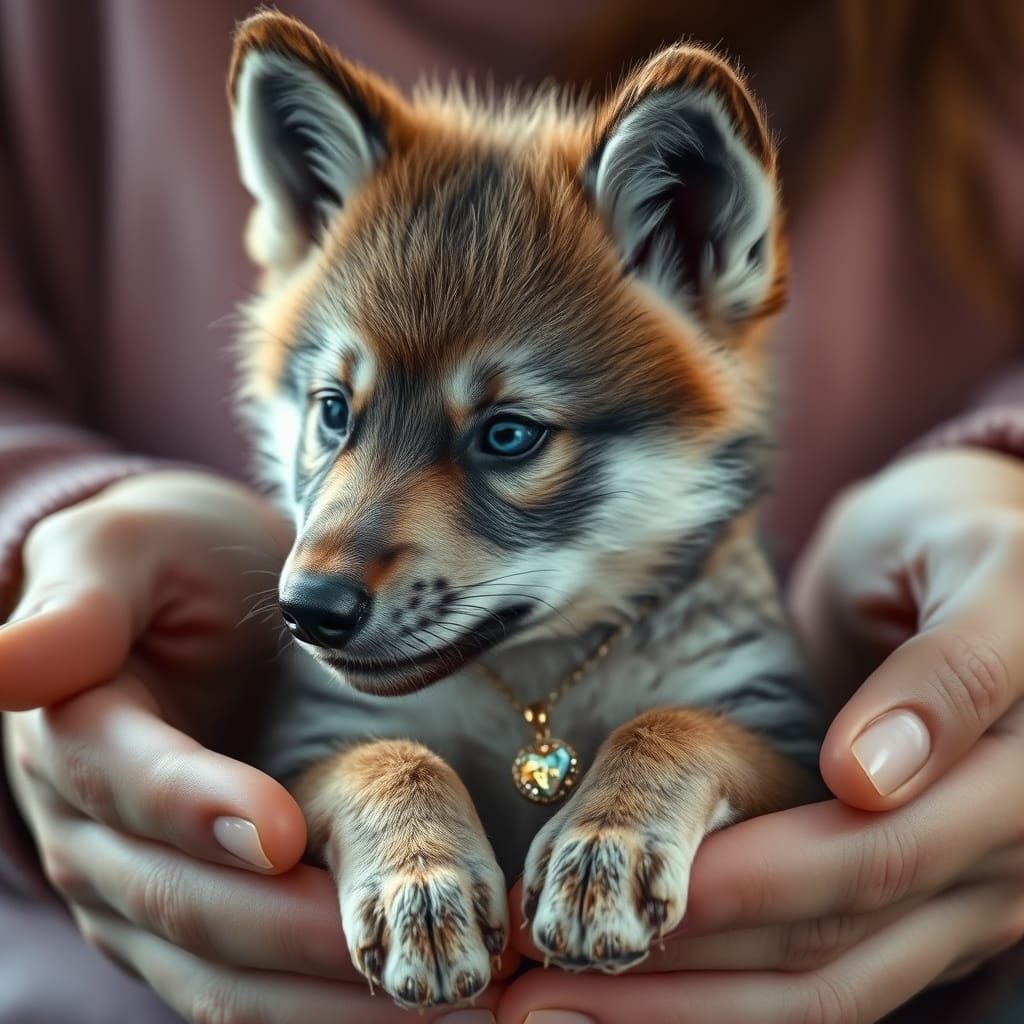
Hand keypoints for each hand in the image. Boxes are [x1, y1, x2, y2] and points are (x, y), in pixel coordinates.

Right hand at [2, 471, 509, 1020]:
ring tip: (439, 1003)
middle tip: (401, 947)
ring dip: (323, 999)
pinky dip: (324, 1007)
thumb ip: (77, 608)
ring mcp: (141, 890)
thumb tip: (4, 665)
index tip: (282, 831)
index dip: (198, 810)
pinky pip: (247, 985)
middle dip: (291, 932)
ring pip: (218, 971)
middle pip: (183, 900)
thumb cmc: (167, 560)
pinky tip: (410, 1009)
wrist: (188, 600)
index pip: (130, 784)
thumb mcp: (124, 551)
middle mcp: (96, 834)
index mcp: (77, 736)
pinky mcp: (194, 919)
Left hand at [498, 449, 1023, 1022]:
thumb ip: (946, 671)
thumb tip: (864, 782)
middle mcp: (1007, 861)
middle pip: (838, 941)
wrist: (977, 564)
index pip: (874, 852)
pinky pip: (833, 978)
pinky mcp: (926, 908)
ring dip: (691, 1009)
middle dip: (692, 968)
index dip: (753, 882)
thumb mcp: (977, 569)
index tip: (643, 891)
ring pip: (831, 988)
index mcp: (1021, 777)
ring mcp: (968, 897)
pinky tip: (640, 1001)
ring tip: (556, 1010)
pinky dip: (730, 997)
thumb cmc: (963, 541)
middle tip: (547, 983)